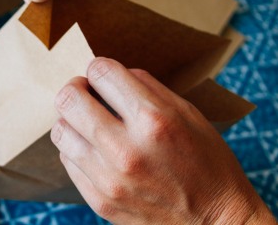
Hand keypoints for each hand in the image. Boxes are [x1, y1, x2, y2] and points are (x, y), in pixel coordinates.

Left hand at [51, 57, 275, 223]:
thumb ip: (147, 87)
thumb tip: (111, 74)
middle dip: (75, 88)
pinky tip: (94, 149)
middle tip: (85, 92)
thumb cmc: (207, 162)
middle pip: (68, 100)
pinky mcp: (100, 201)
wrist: (216, 222)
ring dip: (71, 120)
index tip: (101, 74)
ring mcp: (109, 179)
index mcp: (153, 120)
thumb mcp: (188, 113)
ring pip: (60, 131)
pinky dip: (76, 148)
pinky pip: (68, 161)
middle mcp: (126, 149)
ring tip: (88, 122)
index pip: (101, 73)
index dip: (98, 67)